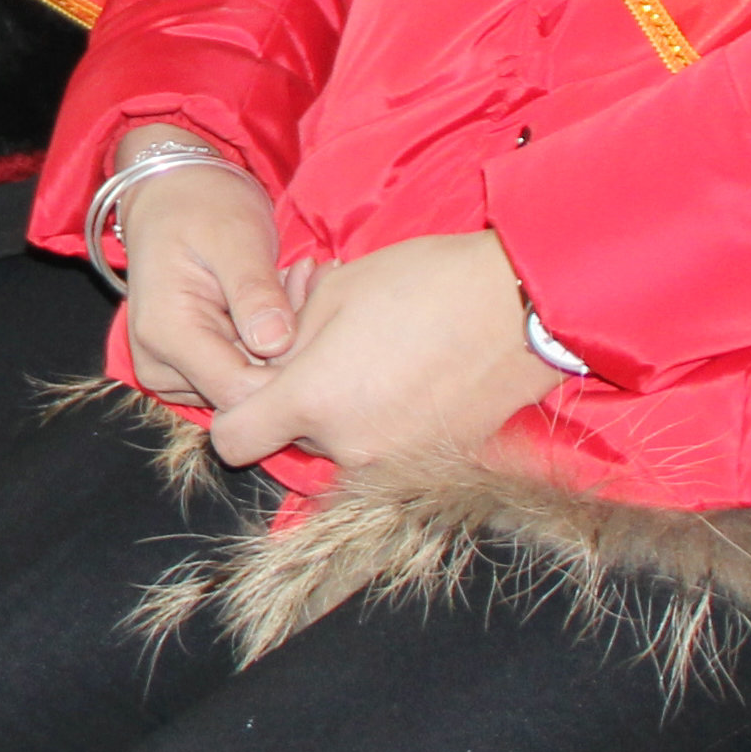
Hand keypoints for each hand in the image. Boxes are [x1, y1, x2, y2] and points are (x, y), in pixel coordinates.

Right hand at [111, 127, 299, 416]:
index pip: (237, 391)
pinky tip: (277, 297)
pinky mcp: (187, 371)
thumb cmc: (202, 207)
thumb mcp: (235, 238)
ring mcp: (171, 373)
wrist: (173, 196)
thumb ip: (254, 291)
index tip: (315, 310)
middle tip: (307, 280)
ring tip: (290, 281)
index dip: (286, 370)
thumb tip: (276, 344)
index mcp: (166, 334)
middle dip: (287, 347)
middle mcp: (160, 365)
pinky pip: (241, 372)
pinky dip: (268, 341)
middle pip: (245, 391)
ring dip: (281, 342)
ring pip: (248, 384)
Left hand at [204, 230, 567, 473]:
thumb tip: (268, 359)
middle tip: (326, 342)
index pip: (232, 441)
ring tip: (371, 352)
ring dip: (342, 409)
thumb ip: (285, 338)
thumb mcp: (332, 292)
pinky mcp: (432, 465)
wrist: (518, 307)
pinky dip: (384, 420)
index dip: (234, 408)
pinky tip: (406, 372)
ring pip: (338, 445)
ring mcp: (393, 464)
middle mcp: (347, 449)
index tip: (258, 375)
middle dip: (298, 397)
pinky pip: (384, 449)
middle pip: (291, 439)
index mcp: (311, 402)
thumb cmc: (421, 285)